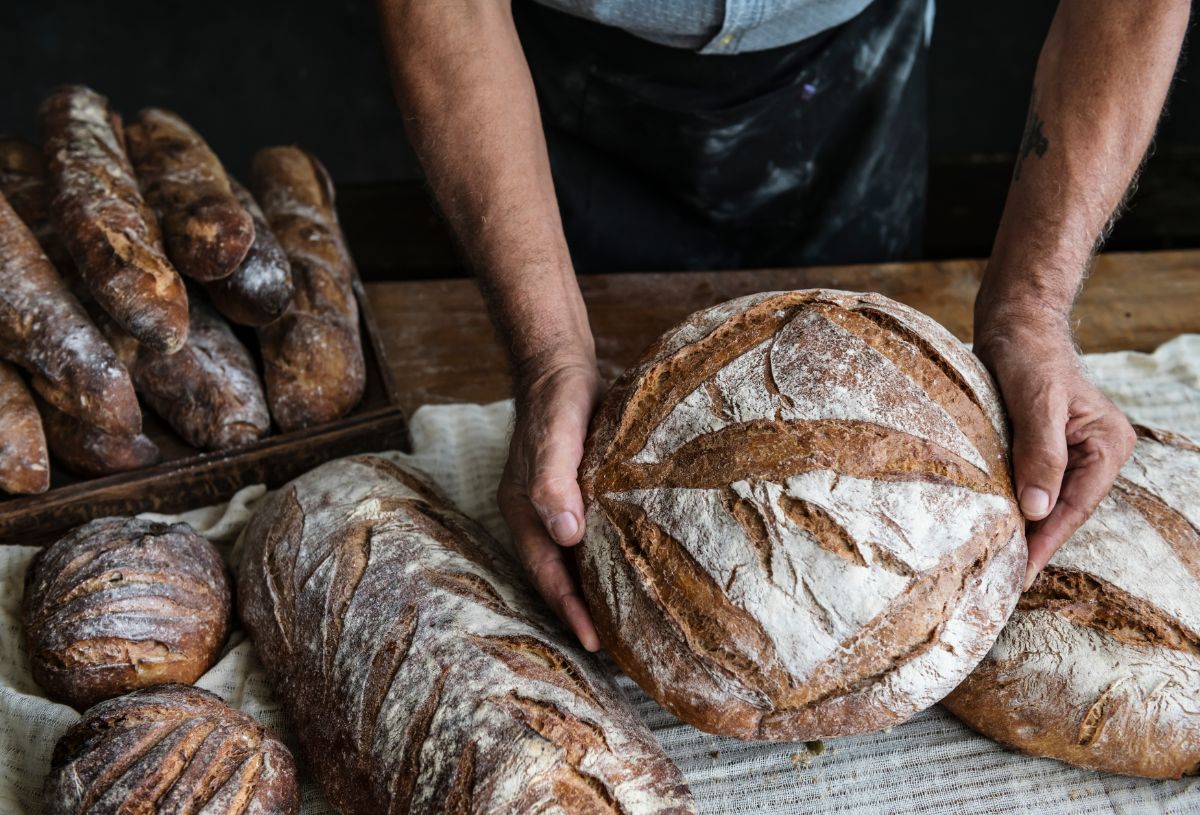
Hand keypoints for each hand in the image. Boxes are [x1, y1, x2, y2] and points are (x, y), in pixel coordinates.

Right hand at [498, 353, 602, 649]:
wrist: (563, 366)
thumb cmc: (556, 400)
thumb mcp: (555, 436)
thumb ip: (555, 481)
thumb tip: (567, 535)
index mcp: (524, 512)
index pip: (547, 574)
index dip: (569, 610)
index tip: (595, 643)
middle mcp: (540, 516)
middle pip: (559, 576)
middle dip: (583, 611)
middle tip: (620, 648)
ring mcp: (560, 506)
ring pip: (577, 560)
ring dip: (598, 589)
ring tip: (629, 621)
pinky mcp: (583, 492)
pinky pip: (595, 536)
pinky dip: (609, 558)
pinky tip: (636, 568)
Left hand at [974, 317, 1135, 589]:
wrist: (1014, 322)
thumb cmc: (1027, 353)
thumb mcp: (1035, 401)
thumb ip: (1040, 453)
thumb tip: (1038, 510)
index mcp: (1107, 444)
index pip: (1076, 505)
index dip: (1047, 540)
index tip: (1020, 571)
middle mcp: (1097, 452)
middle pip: (1064, 509)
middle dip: (1035, 541)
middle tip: (1001, 577)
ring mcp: (1073, 452)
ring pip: (1048, 501)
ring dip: (1024, 527)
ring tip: (997, 562)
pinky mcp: (1046, 447)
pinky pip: (1033, 485)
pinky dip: (1016, 505)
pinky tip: (995, 525)